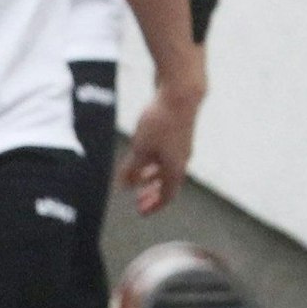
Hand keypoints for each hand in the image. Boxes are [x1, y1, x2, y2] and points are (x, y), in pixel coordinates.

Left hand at [119, 63, 204, 214]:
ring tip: (137, 181)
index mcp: (175, 168)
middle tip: (138, 202)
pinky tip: (142, 157)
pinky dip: (154, 162)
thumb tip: (124, 187)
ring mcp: (181, 146)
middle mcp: (182, 160)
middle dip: (152, 194)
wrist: (180, 95)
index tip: (141, 211)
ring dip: (151, 177)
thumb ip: (132, 169)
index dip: (154, 205)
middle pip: (167, 183)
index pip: (168, 195)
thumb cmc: (160, 123)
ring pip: (166, 168)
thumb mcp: (140, 148)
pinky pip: (165, 155)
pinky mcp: (177, 133)